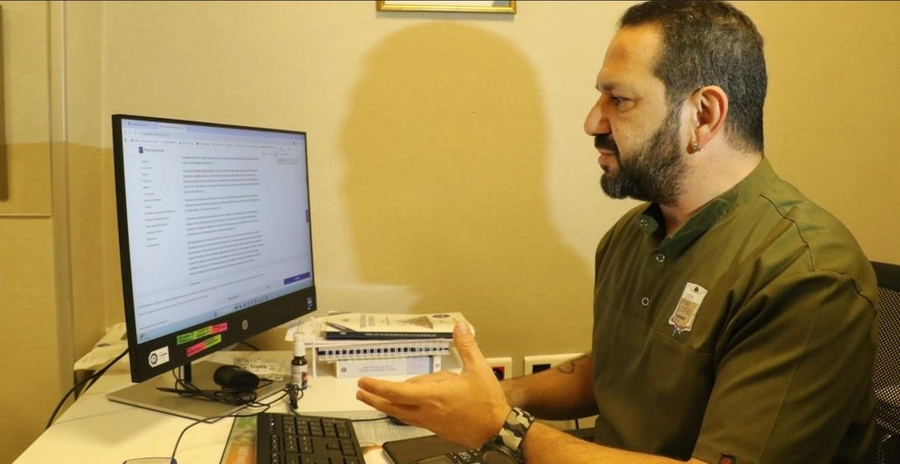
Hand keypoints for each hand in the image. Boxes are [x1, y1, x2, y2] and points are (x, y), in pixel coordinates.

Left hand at [356, 321, 509, 448]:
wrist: (497, 430)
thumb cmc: (488, 404)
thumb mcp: (478, 369)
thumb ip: (466, 346)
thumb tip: (459, 328)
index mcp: (435, 396)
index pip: (398, 392)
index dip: (378, 387)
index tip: (365, 383)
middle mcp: (428, 411)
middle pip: (393, 406)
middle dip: (374, 398)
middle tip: (361, 392)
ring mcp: (431, 422)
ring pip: (401, 415)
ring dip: (385, 406)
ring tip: (375, 401)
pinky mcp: (436, 429)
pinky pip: (413, 420)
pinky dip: (402, 413)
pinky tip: (401, 411)